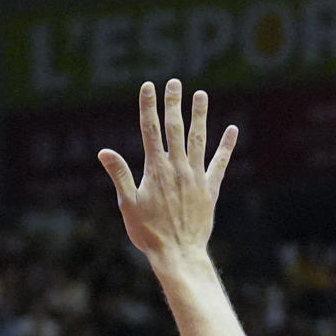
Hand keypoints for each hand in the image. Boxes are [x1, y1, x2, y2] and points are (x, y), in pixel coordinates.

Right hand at [97, 80, 237, 263]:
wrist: (178, 253)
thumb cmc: (148, 232)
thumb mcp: (127, 204)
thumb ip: (120, 174)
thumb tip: (104, 151)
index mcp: (155, 169)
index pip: (151, 130)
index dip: (149, 107)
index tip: (149, 86)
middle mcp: (177, 168)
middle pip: (175, 129)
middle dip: (174, 104)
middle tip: (175, 82)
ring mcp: (196, 177)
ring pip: (198, 140)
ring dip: (199, 116)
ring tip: (201, 95)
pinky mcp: (210, 189)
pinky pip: (220, 163)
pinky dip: (226, 146)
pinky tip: (232, 130)